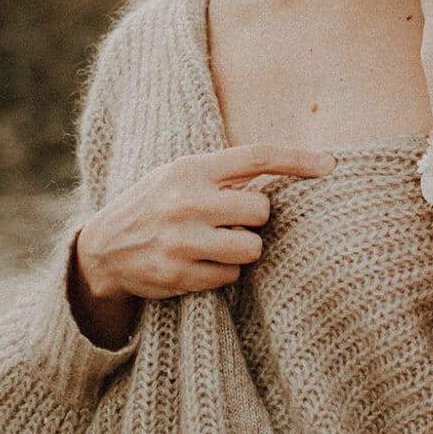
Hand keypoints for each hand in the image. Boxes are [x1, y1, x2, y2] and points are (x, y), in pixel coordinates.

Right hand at [75, 144, 335, 304]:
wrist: (102, 249)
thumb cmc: (155, 204)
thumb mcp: (180, 175)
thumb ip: (225, 174)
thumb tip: (289, 170)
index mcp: (191, 169)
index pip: (255, 157)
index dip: (297, 159)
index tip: (330, 164)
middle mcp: (186, 202)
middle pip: (261, 211)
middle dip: (254, 219)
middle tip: (230, 221)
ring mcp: (181, 241)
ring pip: (251, 248)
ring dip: (243, 249)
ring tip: (216, 243)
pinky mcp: (178, 275)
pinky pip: (231, 276)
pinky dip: (224, 272)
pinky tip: (200, 263)